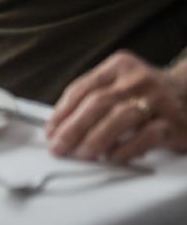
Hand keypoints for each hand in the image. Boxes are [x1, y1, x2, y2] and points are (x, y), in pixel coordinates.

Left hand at [47, 51, 186, 162]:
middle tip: (59, 147)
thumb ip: (96, 97)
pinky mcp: (175, 123)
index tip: (50, 131)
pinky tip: (112, 158)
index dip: (62, 112)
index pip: (82, 88)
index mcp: (119, 66)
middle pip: (97, 103)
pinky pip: (146, 137)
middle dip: (73, 128)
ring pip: (119, 118)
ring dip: (95, 139)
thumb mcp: (122, 83)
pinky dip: (125, 149)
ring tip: (81, 154)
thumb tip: (62, 127)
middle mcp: (138, 79)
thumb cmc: (148, 93)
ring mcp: (158, 100)